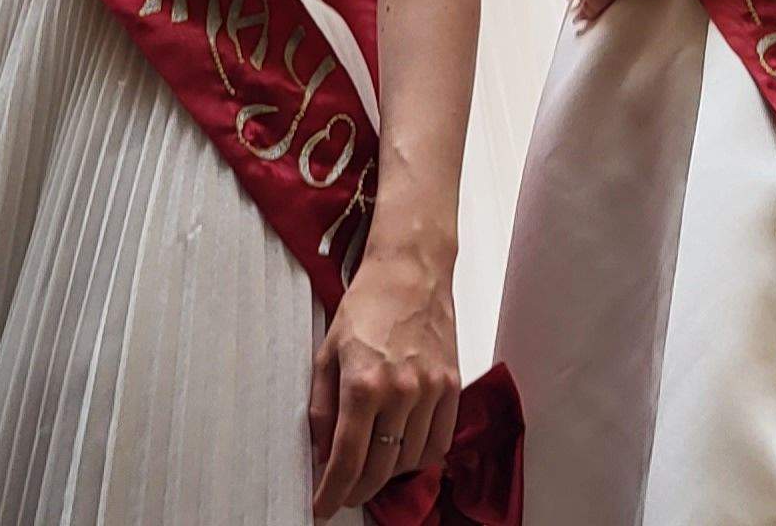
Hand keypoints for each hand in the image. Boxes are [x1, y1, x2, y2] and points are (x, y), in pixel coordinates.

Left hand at [305, 251, 461, 512]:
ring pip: (411, 460)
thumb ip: (323, 409)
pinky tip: (402, 454)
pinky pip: (440, 442)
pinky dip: (420, 457)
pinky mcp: (453, 386)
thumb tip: (323, 453)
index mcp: (363, 384)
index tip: (322, 508)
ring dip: (388, 474)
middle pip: (379, 468)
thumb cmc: (366, 306)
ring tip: (371, 470)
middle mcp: (401, 392)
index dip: (332, 493)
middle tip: (343, 496)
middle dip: (357, 491)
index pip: (346, 459)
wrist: (411, 272)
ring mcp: (432, 391)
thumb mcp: (327, 354)